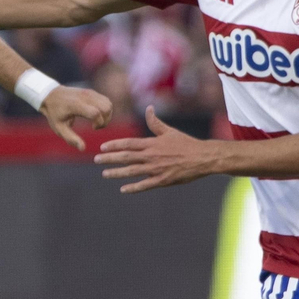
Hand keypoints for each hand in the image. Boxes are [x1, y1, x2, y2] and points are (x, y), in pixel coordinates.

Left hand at [41, 85, 112, 150]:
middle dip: (106, 120)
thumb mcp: (59, 128)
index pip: (95, 113)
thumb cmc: (55, 113)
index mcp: (75, 105)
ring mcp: (90, 93)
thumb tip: (83, 148)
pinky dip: (106, 110)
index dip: (99, 123)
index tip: (93, 128)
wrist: (51, 95)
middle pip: (106, 108)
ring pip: (108, 104)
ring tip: (97, 122)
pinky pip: (106, 101)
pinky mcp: (92, 92)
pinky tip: (97, 116)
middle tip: (96, 127)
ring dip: (107, 115)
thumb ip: (71, 138)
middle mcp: (85, 97)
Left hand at [95, 106, 223, 192]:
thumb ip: (155, 122)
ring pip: (132, 171)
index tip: (102, 147)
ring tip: (104, 174)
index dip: (114, 145)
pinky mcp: (163, 180)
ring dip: (117, 173)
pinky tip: (123, 189)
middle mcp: (151, 156)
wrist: (202, 157)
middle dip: (109, 159)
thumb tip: (148, 108)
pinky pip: (145, 185)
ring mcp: (156, 169)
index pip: (128, 143)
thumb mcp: (169, 131)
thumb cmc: (186, 143)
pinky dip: (133, 187)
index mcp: (152, 143)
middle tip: (96, 160)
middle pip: (126, 157)